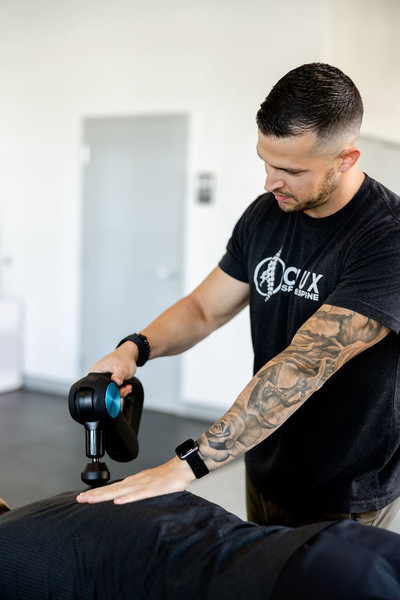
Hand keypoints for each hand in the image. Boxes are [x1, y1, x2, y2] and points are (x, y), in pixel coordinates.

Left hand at [76, 457, 195, 504]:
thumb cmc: (168, 478)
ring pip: (120, 492)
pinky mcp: (153, 489)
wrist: (182, 468)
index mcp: (134, 481)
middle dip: (95, 495)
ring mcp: (143, 485)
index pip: (112, 488)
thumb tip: (126, 499)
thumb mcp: (149, 485)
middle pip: (112, 489)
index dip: (98, 493)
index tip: (84, 497)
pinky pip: (139, 495)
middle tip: (79, 499)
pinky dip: (128, 498)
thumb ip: (138, 491)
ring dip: (105, 496)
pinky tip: (118, 502)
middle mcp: (135, 482)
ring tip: (91, 500)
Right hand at [89, 342, 138, 396]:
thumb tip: (115, 382)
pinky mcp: (108, 381)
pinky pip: (113, 389)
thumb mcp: (122, 368)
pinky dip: (120, 390)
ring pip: (109, 391)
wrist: (128, 355)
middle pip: (104, 391)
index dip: (109, 391)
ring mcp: (103, 378)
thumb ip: (119, 376)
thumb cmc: (123, 358)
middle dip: (117, 392)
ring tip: (127, 386)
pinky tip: (125, 386)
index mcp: (96, 371)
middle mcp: (97, 375)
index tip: (120, 390)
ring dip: (120, 391)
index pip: (98, 387)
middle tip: (125, 388)